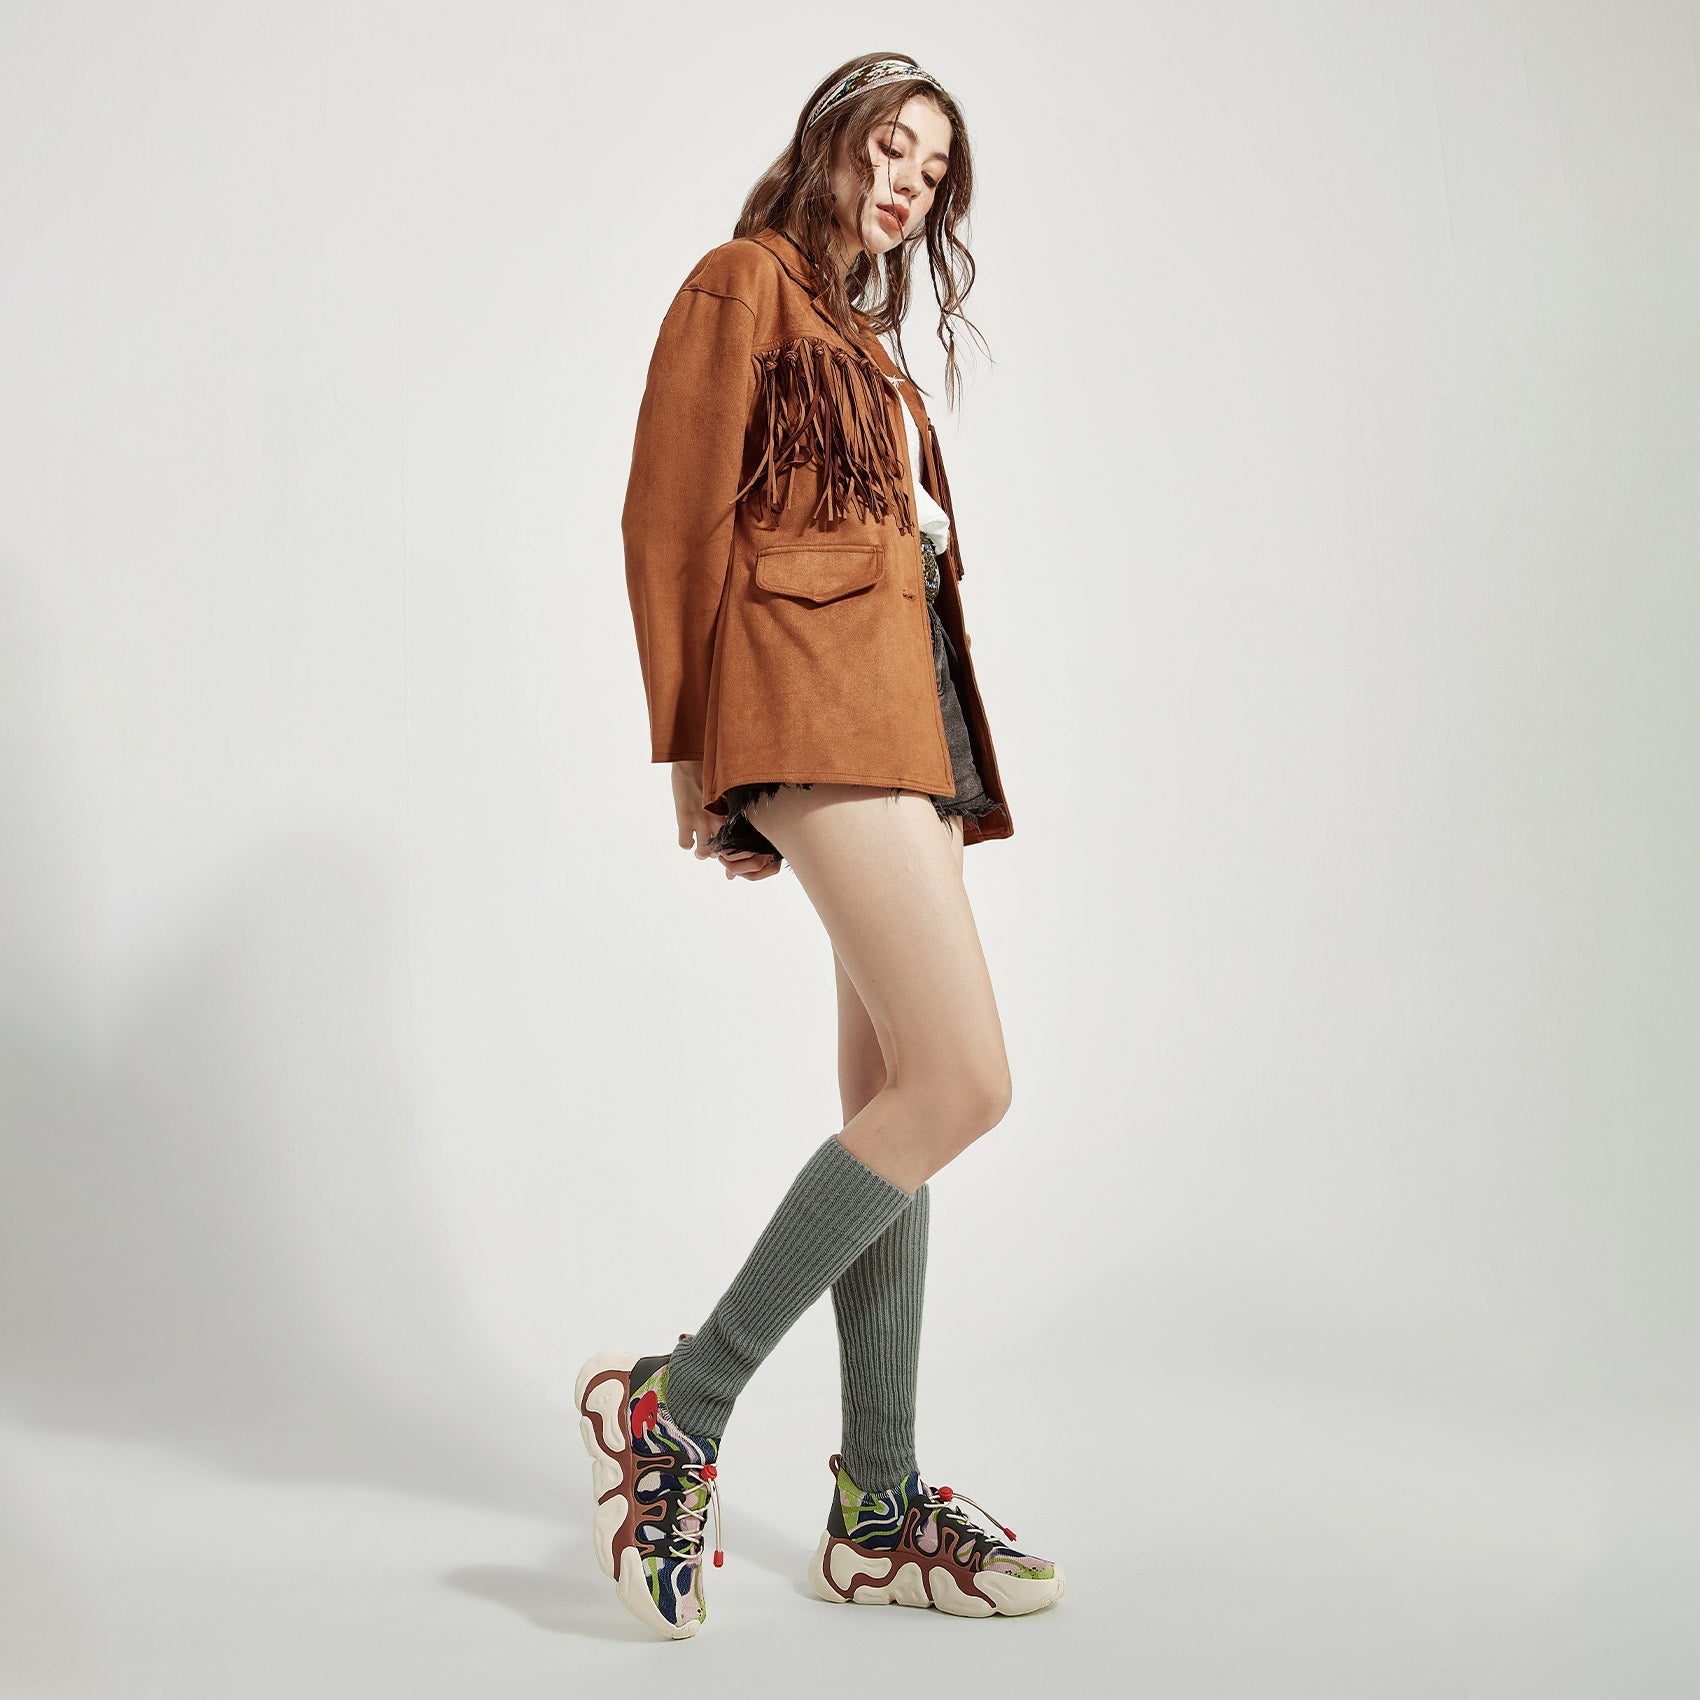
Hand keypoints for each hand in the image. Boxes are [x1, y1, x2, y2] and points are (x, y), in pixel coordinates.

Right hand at [672, 761, 782, 880]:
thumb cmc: (713, 771)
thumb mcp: (728, 789)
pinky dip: (686, 843)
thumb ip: (732, 805)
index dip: (732, 848)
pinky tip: (686, 836)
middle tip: (711, 846)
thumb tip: (736, 813)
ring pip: (703, 853)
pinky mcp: (684, 819)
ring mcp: (701, 822)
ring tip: (697, 847)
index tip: (728, 846)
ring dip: (700, 852)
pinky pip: (685, 844)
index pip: (736, 842)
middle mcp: (718, 821)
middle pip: (721, 851)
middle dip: (716, 852)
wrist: (693, 759)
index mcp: (730, 814)